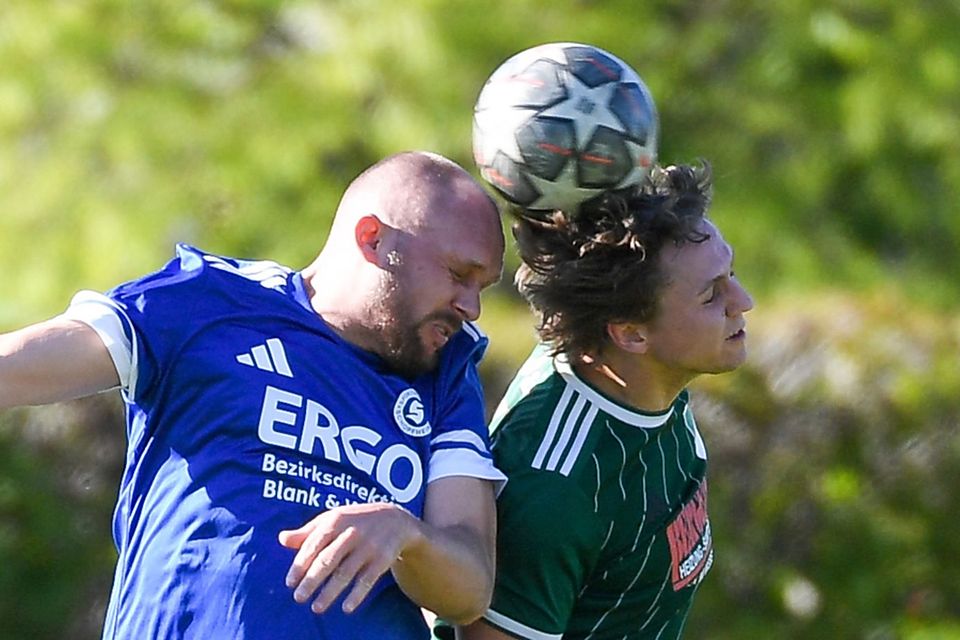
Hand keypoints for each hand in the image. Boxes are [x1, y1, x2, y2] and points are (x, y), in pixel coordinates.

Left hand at [278, 502, 420, 613]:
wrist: (396, 519)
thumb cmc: (355, 520)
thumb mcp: (333, 518)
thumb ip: (308, 531)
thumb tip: (281, 539)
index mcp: (335, 521)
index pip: (313, 544)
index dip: (300, 564)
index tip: (290, 582)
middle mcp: (351, 533)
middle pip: (328, 560)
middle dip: (312, 580)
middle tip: (298, 598)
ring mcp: (368, 546)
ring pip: (346, 572)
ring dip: (330, 592)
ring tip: (316, 608)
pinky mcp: (383, 559)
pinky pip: (368, 579)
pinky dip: (357, 594)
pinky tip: (346, 608)